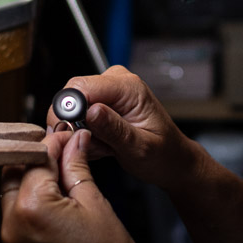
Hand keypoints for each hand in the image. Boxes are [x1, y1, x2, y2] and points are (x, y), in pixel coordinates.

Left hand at [0, 130, 149, 242]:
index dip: (53, 143)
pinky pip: (17, 213)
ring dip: (32, 177)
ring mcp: (13, 240)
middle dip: (37, 158)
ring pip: (13, 192)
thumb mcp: (96, 204)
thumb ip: (77, 168)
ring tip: (62, 170)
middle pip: (15, 173)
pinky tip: (55, 194)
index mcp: (32, 208)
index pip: (36, 159)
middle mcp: (13, 224)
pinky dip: (31, 199)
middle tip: (63, 150)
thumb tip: (74, 142)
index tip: (67, 136)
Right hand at [48, 66, 196, 191]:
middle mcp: (116, 82)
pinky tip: (102, 144)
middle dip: (75, 124)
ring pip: (71, 107)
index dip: (70, 111)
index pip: (81, 87)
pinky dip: (84, 133)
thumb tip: (90, 111)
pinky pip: (76, 114)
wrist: (173, 160)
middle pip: (72, 95)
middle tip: (95, 146)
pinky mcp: (101, 101)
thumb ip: (115, 129)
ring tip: (104, 147)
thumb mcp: (140, 148)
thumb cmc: (164, 155)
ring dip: (80, 132)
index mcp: (129, 88)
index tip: (73, 134)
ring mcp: (107, 90)